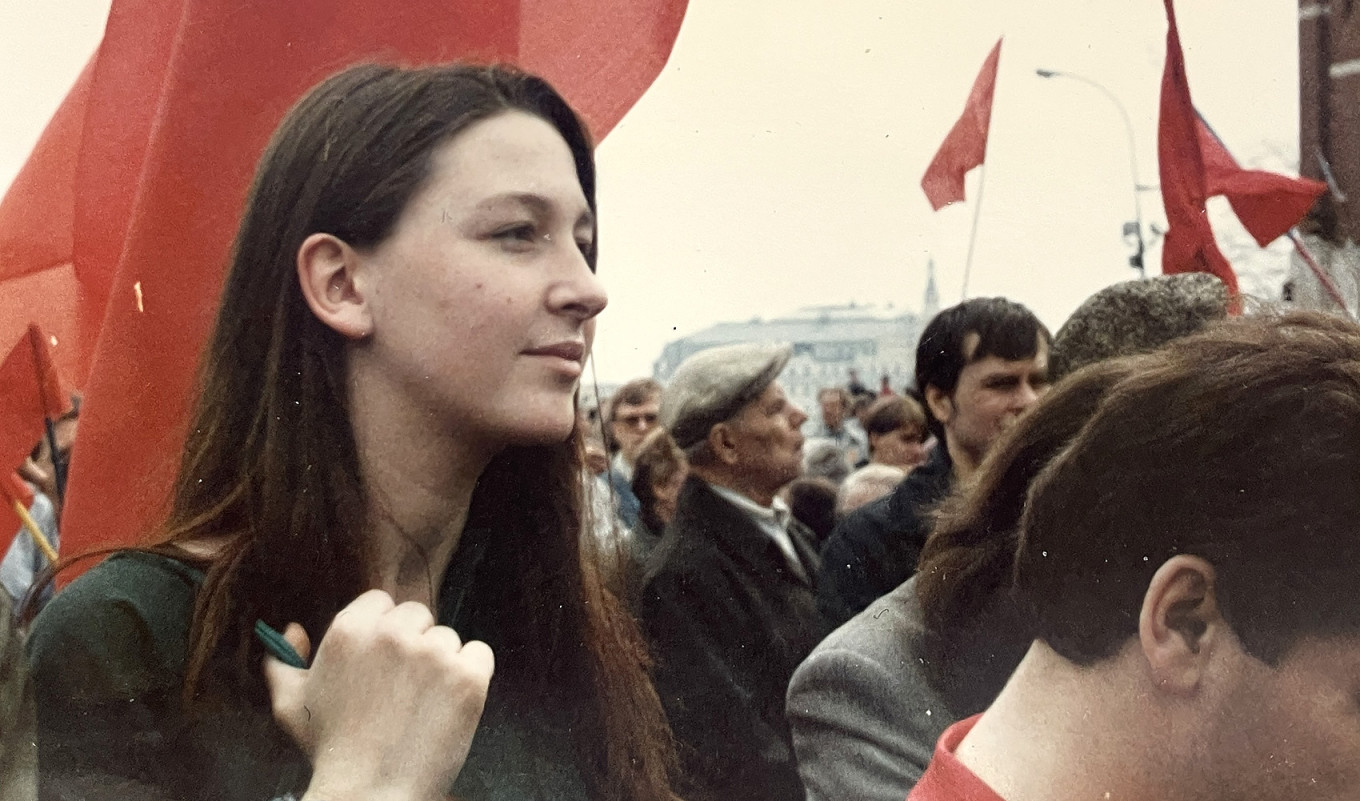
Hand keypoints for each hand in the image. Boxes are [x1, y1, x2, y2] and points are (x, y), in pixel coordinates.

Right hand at [263, 590, 494, 800]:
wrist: (370, 795)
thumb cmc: (332, 753)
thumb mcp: (291, 706)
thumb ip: (283, 661)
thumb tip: (294, 628)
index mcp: (349, 630)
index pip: (382, 602)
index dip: (384, 631)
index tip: (383, 664)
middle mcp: (392, 633)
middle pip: (418, 616)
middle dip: (413, 644)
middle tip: (401, 689)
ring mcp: (433, 653)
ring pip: (448, 638)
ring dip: (441, 664)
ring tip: (420, 707)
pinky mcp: (467, 676)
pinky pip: (480, 654)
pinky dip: (472, 676)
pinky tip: (449, 705)